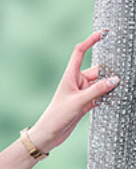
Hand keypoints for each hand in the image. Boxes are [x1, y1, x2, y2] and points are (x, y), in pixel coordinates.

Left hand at [29, 31, 119, 153]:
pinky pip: (99, 96)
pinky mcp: (85, 103)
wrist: (49, 135)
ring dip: (108, 87)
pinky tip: (114, 99)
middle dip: (108, 73)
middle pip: (97, 71)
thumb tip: (115, 80)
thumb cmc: (57, 116)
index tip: (103, 33)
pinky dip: (106, 97)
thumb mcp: (79, 102)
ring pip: (100, 84)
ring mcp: (81, 93)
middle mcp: (76, 82)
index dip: (91, 41)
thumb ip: (98, 90)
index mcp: (70, 75)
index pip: (80, 52)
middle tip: (120, 78)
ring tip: (119, 90)